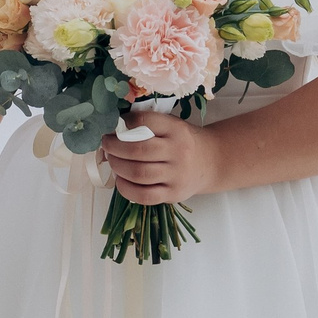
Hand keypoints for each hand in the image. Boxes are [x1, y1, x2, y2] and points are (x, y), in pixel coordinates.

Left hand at [99, 109, 222, 205]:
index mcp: (175, 129)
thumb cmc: (182, 141)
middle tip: (106, 144)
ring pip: (138, 173)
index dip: (124, 123)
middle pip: (138, 150)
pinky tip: (120, 179)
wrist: (211, 162)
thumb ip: (147, 124)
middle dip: (114, 147)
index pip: (145, 121)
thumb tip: (112, 127)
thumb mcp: (170, 125)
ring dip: (117, 166)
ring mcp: (177, 175)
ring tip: (111, 160)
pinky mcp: (173, 194)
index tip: (113, 125)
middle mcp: (178, 152)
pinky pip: (144, 196)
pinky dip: (126, 188)